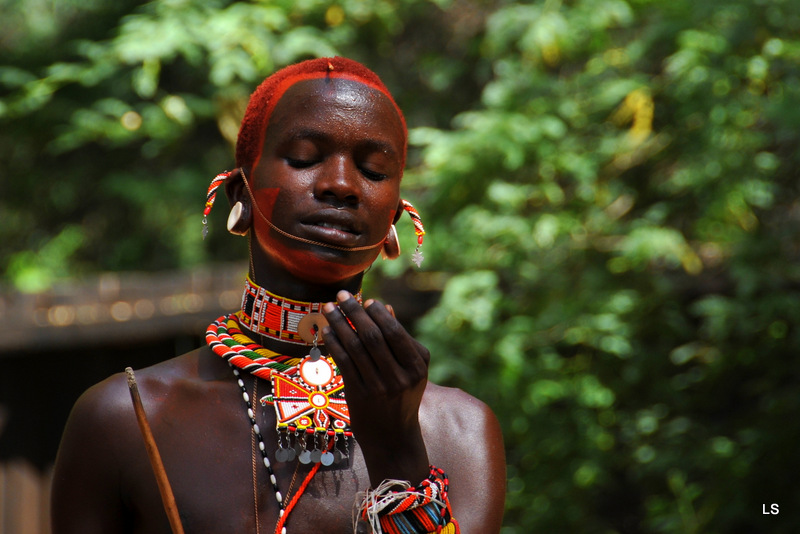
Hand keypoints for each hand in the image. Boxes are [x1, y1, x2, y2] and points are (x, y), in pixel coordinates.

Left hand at [322, 290, 429, 484]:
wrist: (393, 439)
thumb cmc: (403, 397)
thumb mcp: (411, 370)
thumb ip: (400, 340)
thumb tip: (385, 307)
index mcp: (417, 367)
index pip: (395, 332)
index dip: (378, 314)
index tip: (366, 301)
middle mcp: (400, 377)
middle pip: (373, 336)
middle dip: (355, 312)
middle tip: (342, 295)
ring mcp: (379, 388)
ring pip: (355, 347)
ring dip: (339, 323)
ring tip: (329, 307)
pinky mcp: (360, 396)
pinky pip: (344, 362)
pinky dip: (334, 343)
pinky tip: (326, 330)